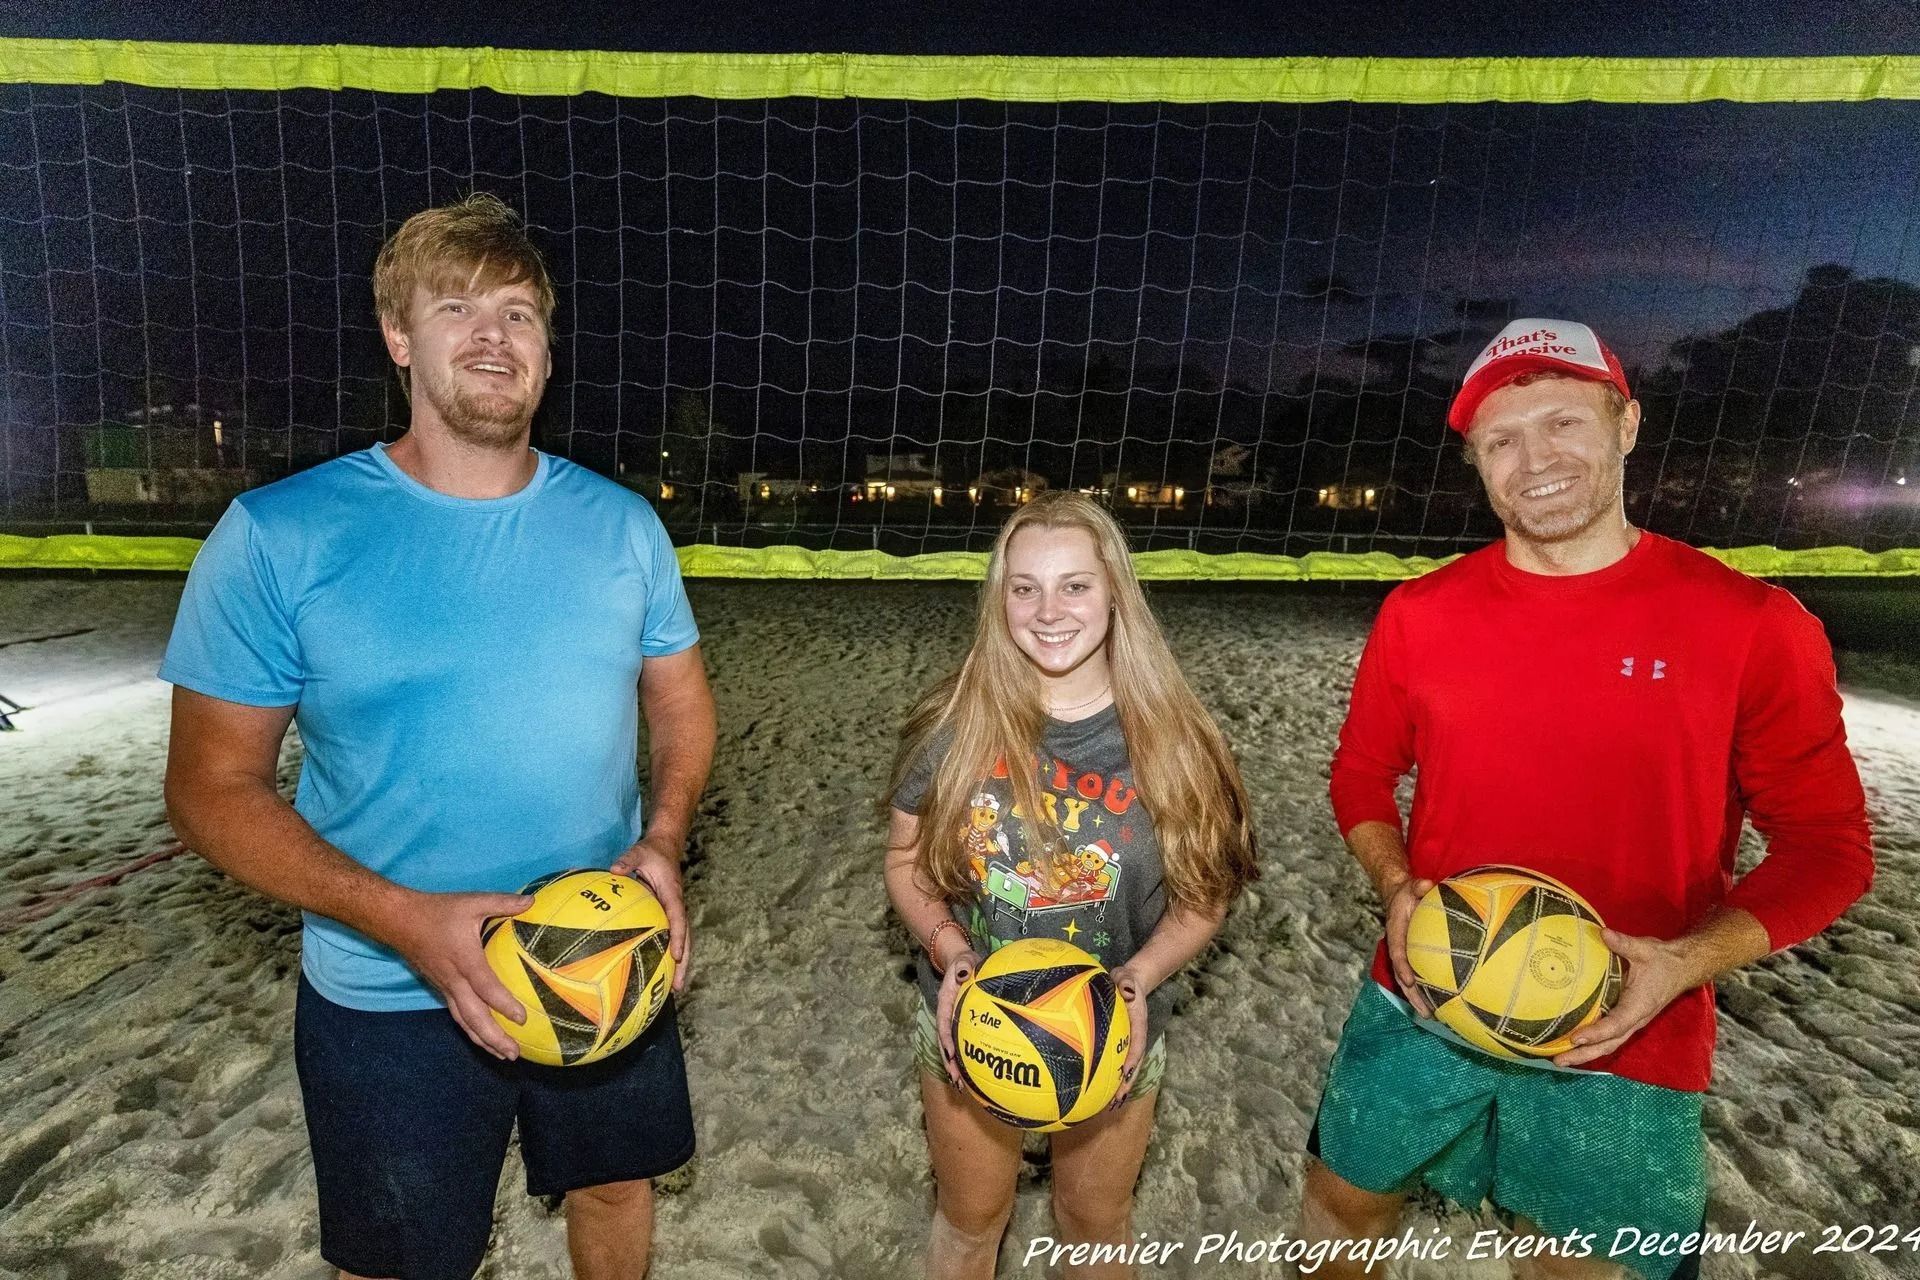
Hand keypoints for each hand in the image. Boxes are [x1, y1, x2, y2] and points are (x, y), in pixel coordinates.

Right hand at [384, 888, 533, 1059]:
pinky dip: (472, 1029)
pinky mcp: (440, 988)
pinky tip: (484, 1037)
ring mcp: (445, 987)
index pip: (486, 988)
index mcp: (464, 960)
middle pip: (474, 1017)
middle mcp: (453, 980)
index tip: (522, 1019)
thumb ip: (502, 903)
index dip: (504, 1004)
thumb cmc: (437, 911)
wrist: (398, 920)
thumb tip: (532, 901)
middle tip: (514, 1054)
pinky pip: (457, 1014)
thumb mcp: (472, 902)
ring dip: (483, 1040)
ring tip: (504, 1055)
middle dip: (494, 1038)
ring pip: (464, 1021)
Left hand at [612, 839, 691, 991]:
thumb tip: (615, 869)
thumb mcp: (639, 852)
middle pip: (686, 938)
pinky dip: (670, 955)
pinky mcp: (668, 914)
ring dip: (681, 964)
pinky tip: (661, 971)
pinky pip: (671, 936)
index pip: (678, 919)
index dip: (679, 938)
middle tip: (679, 986)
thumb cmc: (652, 852)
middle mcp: (677, 906)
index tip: (676, 956)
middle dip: (685, 962)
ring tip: (675, 988)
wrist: (665, 847)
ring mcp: (674, 912)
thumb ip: (628, 860)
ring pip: (683, 941)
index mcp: (673, 894)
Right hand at [936, 947, 983, 1087]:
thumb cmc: (964, 963)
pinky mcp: (962, 1025)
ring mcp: (953, 1022)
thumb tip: (963, 972)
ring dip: (956, 1067)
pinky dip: (967, 1059)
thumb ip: (962, 965)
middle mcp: (947, 1015)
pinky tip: (979, 1074)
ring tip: (964, 1086)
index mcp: (945, 1001)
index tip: (951, 1055)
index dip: (946, 1040)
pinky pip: (964, 1044)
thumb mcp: (963, 960)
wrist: (963, 964)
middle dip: (950, 1063)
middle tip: (958, 1082)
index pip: (943, 1023)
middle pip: (945, 1043)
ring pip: (953, 1047)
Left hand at [1104, 962, 1150, 1109]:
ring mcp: (1127, 1041)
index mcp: (1138, 1023)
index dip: (1133, 1060)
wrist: (1129, 981)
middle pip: (1133, 1064)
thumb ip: (1127, 982)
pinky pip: (1113, 1061)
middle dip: (1126, 1083)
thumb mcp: (1127, 977)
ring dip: (1118, 1085)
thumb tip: (1126, 989)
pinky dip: (1108, 1076)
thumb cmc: (1126, 980)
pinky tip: (1093, 1088)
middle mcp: (1134, 1036)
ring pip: (1124, 1067)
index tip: (1126, 1073)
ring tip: (1108, 1104)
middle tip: (1116, 1100)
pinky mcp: (1118, 1043)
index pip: (1138, 1044)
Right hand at [1383, 875, 1435, 1015]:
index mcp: (1396, 933)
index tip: (1411, 980)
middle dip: (1414, 996)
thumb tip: (1426, 884)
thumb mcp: (1411, 886)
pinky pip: (1420, 977)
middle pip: (1403, 977)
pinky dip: (1427, 991)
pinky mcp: (1414, 959)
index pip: (1398, 952)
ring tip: (1434, 1018)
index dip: (1403, 967)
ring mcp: (1406, 956)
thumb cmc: (1407, 894)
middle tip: (1427, 1014)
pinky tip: (1441, 1004)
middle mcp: (1399, 949)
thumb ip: (1417, 885)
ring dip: (1420, 999)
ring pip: (1410, 982)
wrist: (1398, 897)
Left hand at [1553, 929, 1698, 1067]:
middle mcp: (1635, 1019)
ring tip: (1560, 1059)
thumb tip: (1604, 933)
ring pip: (1608, 1044)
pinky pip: (1608, 1036)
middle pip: (1608, 1044)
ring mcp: (1631, 1021)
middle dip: (1584, 1054)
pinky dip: (1591, 1043)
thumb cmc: (1662, 960)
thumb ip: (1624, 944)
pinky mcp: (1627, 1018)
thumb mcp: (1644, 949)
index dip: (1596, 1033)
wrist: (1681, 968)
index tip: (1575, 1037)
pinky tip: (1572, 1043)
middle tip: (1558, 1060)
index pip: (1615, 1025)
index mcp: (1639, 1006)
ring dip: (1585, 1053)